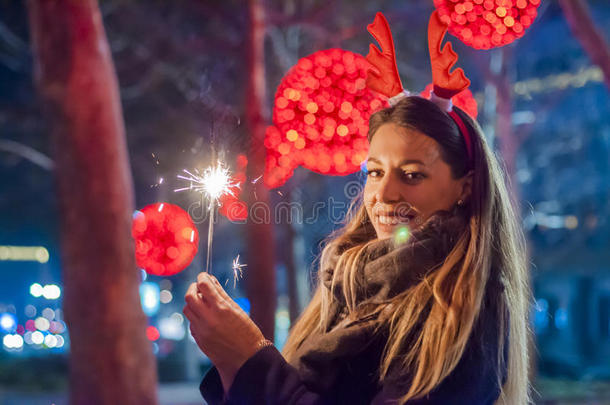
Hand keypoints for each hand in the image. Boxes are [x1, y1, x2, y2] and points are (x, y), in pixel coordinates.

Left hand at [183, 272, 265, 391]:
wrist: (246, 360)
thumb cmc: (247, 333)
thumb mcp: (238, 311)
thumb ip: (222, 295)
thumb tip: (211, 280)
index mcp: (221, 309)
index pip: (204, 286)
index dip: (202, 277)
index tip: (203, 276)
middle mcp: (208, 319)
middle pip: (189, 296)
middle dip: (193, 288)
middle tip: (199, 286)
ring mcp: (201, 331)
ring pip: (187, 310)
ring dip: (192, 302)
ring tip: (203, 302)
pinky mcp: (198, 340)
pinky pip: (191, 323)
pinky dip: (196, 316)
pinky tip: (206, 317)